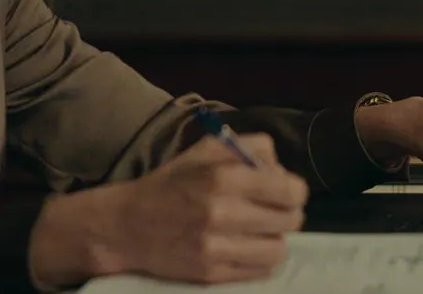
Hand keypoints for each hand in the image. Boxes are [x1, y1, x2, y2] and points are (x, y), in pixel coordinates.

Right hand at [31, 133, 308, 286]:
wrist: (127, 226)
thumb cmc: (172, 184)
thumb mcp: (206, 150)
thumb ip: (249, 148)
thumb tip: (281, 167)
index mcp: (222, 176)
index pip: (289, 189)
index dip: (294, 191)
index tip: (285, 192)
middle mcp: (221, 212)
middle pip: (290, 220)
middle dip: (287, 215)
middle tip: (273, 212)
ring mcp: (216, 247)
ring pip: (279, 249)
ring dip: (274, 240)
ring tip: (259, 232)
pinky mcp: (212, 274)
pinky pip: (260, 271)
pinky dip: (259, 260)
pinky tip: (245, 248)